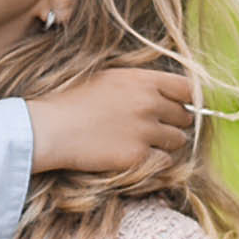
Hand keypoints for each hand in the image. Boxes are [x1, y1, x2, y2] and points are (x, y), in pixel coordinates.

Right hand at [27, 62, 197, 183]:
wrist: (50, 128)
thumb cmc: (73, 100)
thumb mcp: (109, 77)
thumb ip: (141, 83)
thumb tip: (166, 92)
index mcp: (143, 80)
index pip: (187, 89)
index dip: (186, 99)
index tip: (179, 107)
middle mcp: (149, 103)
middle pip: (185, 116)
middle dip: (175, 122)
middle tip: (156, 127)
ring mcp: (145, 131)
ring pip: (178, 140)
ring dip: (166, 143)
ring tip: (143, 142)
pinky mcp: (138, 156)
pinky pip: (164, 161)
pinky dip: (154, 160)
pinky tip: (134, 155)